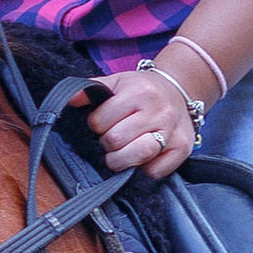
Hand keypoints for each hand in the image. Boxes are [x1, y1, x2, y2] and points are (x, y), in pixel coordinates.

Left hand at [86, 61, 197, 183]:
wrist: (179, 90)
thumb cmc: (143, 89)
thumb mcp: (118, 81)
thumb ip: (92, 88)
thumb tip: (70, 100)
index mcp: (139, 92)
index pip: (101, 121)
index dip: (95, 125)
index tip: (101, 124)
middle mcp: (158, 111)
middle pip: (115, 140)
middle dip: (107, 143)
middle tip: (111, 139)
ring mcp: (172, 131)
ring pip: (136, 157)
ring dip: (120, 161)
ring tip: (118, 155)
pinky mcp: (182, 149)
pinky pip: (155, 171)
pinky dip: (143, 170)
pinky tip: (140, 159)